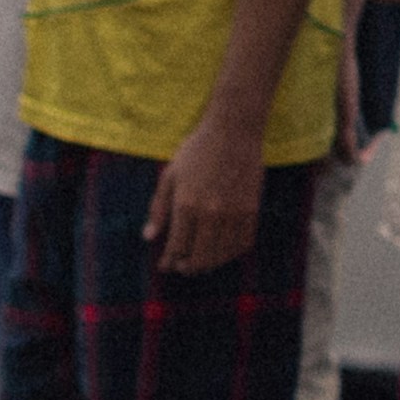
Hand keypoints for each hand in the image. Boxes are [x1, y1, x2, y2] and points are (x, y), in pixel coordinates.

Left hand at [154, 124, 267, 275]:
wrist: (234, 131)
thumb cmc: (197, 150)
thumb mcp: (169, 176)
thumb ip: (159, 209)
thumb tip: (148, 237)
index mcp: (186, 205)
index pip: (176, 247)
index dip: (169, 261)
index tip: (165, 265)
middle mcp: (210, 213)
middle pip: (200, 257)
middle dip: (188, 268)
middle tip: (182, 267)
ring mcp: (234, 213)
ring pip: (222, 254)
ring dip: (210, 264)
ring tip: (201, 262)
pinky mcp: (252, 209)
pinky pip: (243, 243)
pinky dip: (232, 253)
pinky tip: (223, 251)